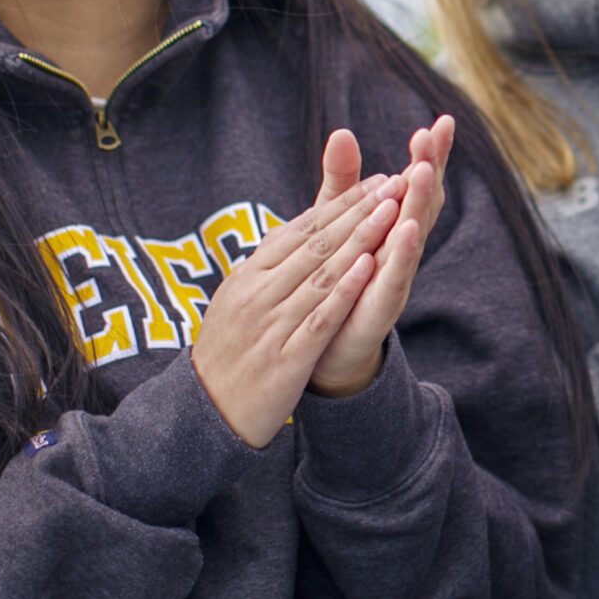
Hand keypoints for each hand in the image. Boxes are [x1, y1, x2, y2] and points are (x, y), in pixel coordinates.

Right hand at [192, 150, 401, 446]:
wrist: (204, 415)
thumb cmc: (227, 356)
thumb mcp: (237, 303)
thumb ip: (266, 271)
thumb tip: (292, 236)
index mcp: (247, 276)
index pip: (300, 230)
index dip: (341, 205)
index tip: (376, 182)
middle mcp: (257, 294)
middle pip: (315, 244)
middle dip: (359, 211)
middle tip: (395, 184)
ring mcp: (270, 324)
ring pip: (321, 274)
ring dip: (360, 240)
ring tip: (392, 212)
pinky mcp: (284, 358)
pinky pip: (318, 317)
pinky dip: (344, 290)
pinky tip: (368, 267)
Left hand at [308, 117, 455, 397]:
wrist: (327, 348)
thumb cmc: (339, 278)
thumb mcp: (337, 223)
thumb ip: (343, 182)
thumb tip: (342, 131)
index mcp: (394, 227)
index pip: (417, 185)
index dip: (430, 155)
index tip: (439, 122)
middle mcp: (402, 250)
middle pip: (423, 204)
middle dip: (429, 170)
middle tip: (431, 136)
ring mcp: (395, 278)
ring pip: (412, 237)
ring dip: (420, 205)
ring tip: (422, 172)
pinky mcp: (380, 308)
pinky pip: (394, 279)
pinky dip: (401, 255)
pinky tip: (406, 231)